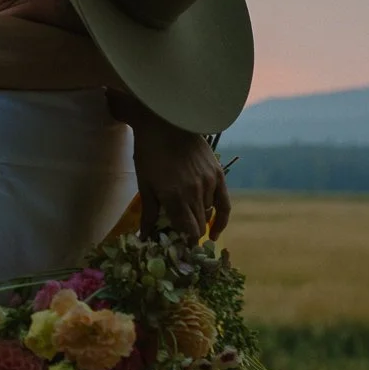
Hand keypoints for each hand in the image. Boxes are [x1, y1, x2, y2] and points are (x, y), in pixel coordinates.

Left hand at [105, 91, 230, 240]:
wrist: (165, 122)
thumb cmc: (148, 152)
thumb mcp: (144, 183)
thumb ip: (149, 212)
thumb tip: (145, 237)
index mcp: (174, 197)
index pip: (188, 230)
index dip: (185, 241)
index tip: (179, 246)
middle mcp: (195, 193)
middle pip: (199, 225)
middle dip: (191, 234)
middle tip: (182, 239)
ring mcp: (209, 183)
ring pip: (209, 213)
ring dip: (200, 222)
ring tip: (191, 226)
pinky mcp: (218, 174)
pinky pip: (224, 202)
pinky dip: (220, 217)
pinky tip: (216, 230)